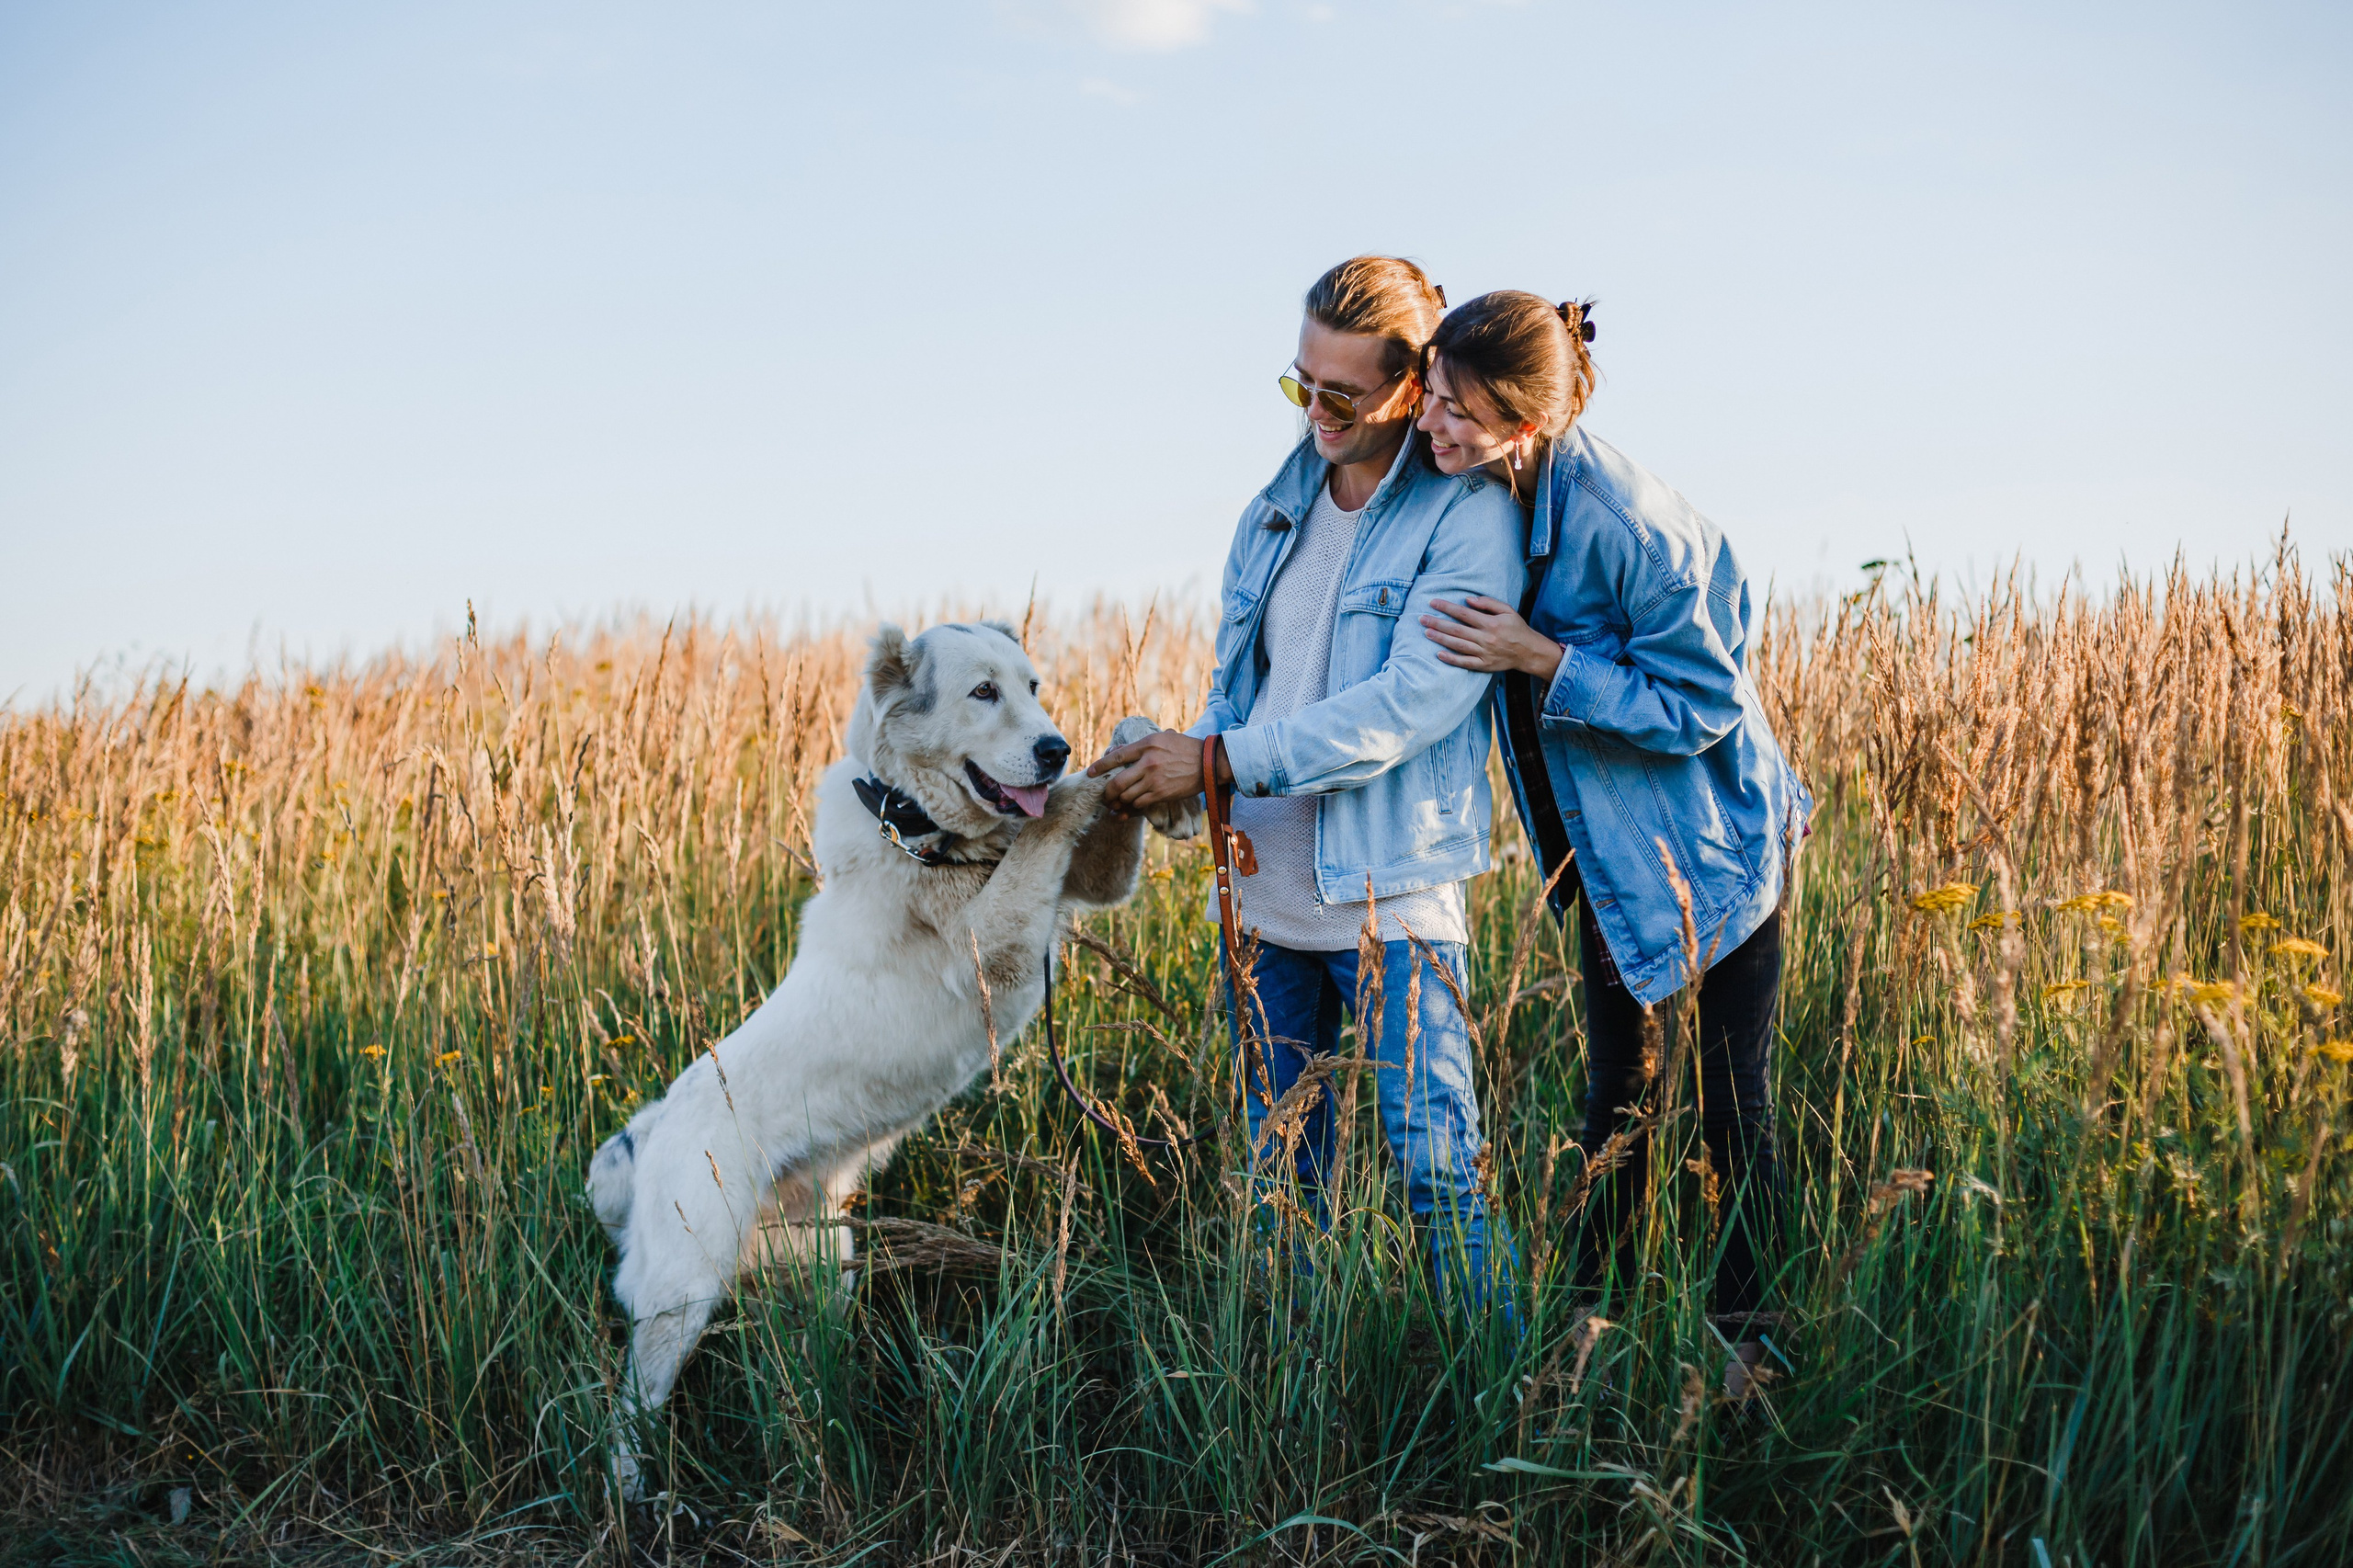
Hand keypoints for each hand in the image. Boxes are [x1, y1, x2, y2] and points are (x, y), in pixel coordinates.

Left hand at [1087, 728, 1231, 812]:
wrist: (1209, 762)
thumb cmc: (1186, 748)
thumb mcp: (1163, 738)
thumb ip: (1141, 745)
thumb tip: (1118, 749)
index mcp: (1147, 744)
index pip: (1117, 756)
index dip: (1100, 765)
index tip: (1090, 772)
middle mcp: (1148, 762)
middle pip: (1117, 782)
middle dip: (1107, 793)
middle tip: (1104, 797)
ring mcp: (1154, 779)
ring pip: (1126, 795)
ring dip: (1119, 802)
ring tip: (1115, 805)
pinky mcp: (1162, 793)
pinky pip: (1139, 804)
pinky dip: (1132, 808)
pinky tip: (1129, 809)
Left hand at [1422, 595, 1565, 678]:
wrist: (1528, 652)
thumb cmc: (1517, 628)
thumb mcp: (1507, 610)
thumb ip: (1488, 603)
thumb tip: (1467, 599)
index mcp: (1490, 623)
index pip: (1463, 613)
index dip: (1447, 607)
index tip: (1433, 602)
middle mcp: (1486, 638)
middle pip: (1456, 629)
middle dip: (1437, 623)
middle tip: (1421, 618)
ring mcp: (1484, 653)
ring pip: (1457, 645)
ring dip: (1440, 638)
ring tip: (1426, 632)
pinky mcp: (1483, 665)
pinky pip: (1464, 662)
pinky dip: (1451, 659)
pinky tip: (1438, 654)